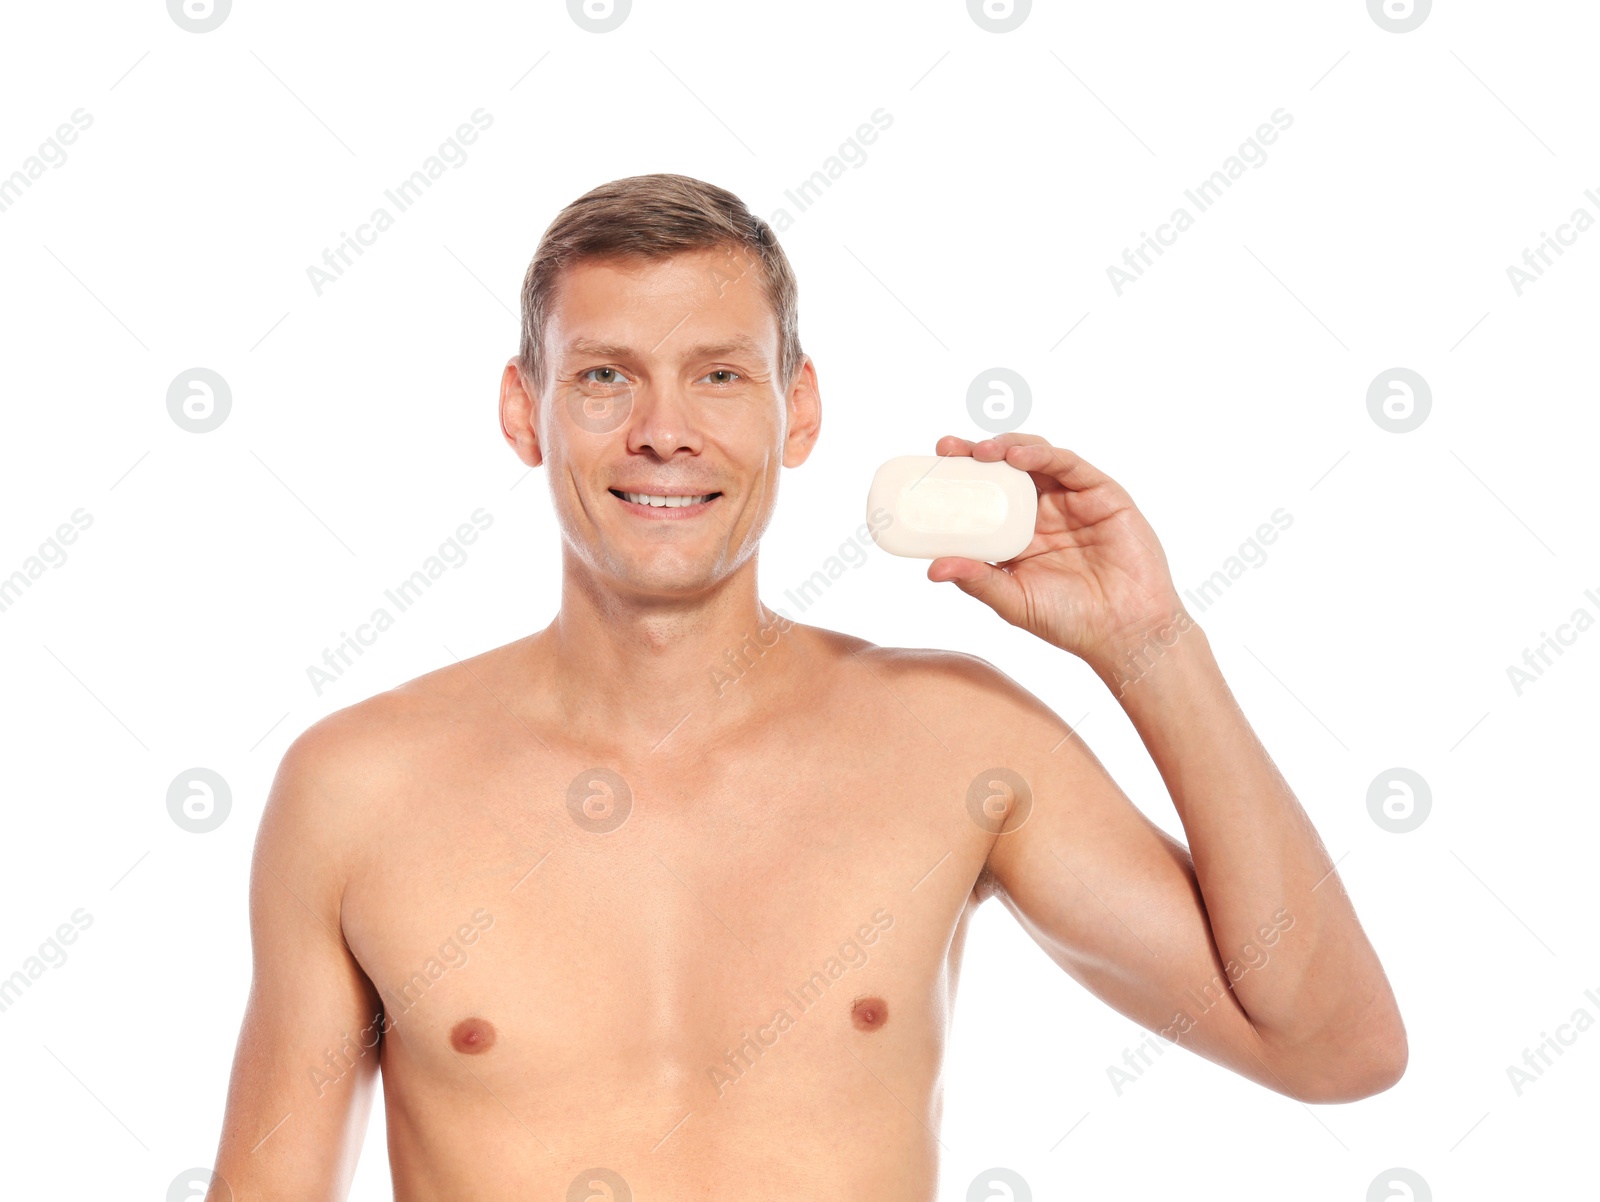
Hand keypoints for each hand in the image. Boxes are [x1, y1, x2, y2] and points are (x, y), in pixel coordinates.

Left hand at [927, 433, 1190, 669]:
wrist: (1125, 631)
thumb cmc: (1070, 621)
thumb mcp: (1012, 600)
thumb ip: (976, 580)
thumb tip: (931, 569)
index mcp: (1020, 534)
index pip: (985, 497)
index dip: (960, 480)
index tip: (931, 469)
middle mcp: (1044, 512)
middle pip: (1006, 470)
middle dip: (975, 454)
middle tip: (947, 449)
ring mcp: (1073, 500)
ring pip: (1036, 459)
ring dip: (1007, 447)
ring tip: (981, 451)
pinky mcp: (1102, 493)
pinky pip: (1069, 464)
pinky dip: (1042, 454)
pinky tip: (1018, 455)